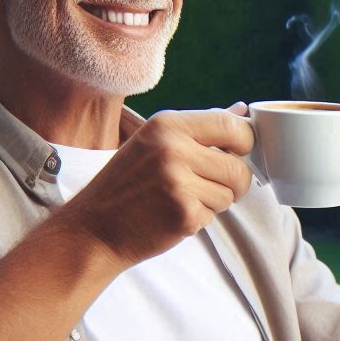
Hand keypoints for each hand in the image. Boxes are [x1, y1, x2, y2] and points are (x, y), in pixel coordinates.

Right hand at [62, 105, 254, 268]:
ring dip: (215, 201)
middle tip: (208, 185)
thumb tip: (242, 111)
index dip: (245, 142)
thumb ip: (200, 128)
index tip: (238, 153)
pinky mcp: (184, 214)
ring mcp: (178, 183)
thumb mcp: (155, 142)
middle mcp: (172, 149)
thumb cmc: (128, 184)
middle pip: (239, 167)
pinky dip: (201, 218)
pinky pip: (216, 215)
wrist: (94, 229)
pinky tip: (174, 214)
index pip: (232, 126)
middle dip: (233, 181)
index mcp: (167, 124)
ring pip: (231, 193)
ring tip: (182, 199)